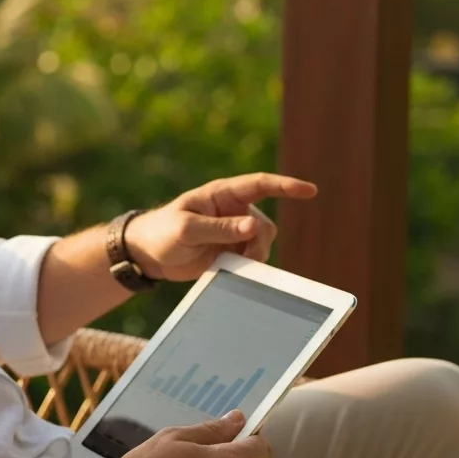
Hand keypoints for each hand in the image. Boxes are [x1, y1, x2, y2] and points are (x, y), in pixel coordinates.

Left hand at [124, 173, 317, 281]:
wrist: (149, 255)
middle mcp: (233, 211)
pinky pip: (252, 259)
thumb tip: (253, 227)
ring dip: (253, 257)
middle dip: (260, 243)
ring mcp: (234, 232)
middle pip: (265, 225)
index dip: (286, 186)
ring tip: (229, 265)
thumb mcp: (187, 230)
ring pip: (262, 244)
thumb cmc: (162, 232)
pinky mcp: (231, 252)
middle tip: (246, 257)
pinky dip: (248, 267)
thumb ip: (219, 228)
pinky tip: (232, 271)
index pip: (260, 185)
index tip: (310, 190)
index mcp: (222, 195)